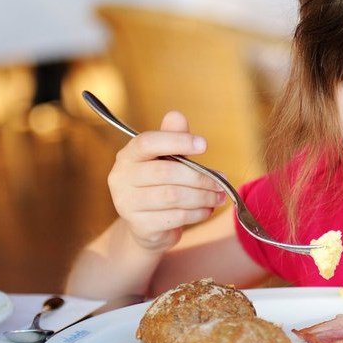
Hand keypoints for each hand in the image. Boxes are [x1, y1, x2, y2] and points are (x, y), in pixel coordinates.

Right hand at [106, 111, 226, 251]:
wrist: (148, 227)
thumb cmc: (160, 186)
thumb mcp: (167, 159)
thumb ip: (173, 138)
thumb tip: (176, 115)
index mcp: (128, 156)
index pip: (147, 142)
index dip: (176, 141)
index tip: (204, 145)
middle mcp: (121, 178)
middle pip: (165, 172)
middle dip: (200, 177)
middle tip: (221, 182)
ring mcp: (127, 204)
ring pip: (173, 196)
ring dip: (202, 196)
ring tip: (218, 197)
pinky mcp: (140, 226)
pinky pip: (175, 217)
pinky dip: (197, 213)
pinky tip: (207, 210)